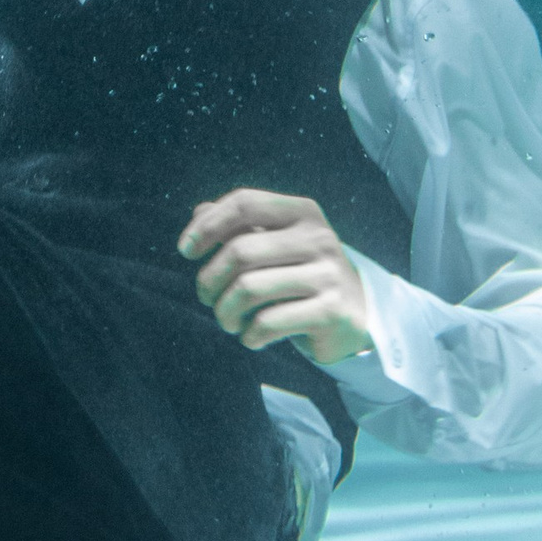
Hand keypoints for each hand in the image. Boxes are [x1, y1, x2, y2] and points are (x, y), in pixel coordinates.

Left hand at [179, 190, 375, 368]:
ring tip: (226, 320)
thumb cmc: (302, 272)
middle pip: (240, 251)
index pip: (245, 204)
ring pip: (249, 289)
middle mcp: (317, 237)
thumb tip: (199, 213)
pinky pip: (268, 322)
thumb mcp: (276, 242)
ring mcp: (327, 274)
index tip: (185, 250)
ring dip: (225, 312)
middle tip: (207, 297)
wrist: (356, 311)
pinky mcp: (330, 311)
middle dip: (210, 280)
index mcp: (301, 212)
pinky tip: (251, 336)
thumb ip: (239, 225)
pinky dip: (249, 334)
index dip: (207, 225)